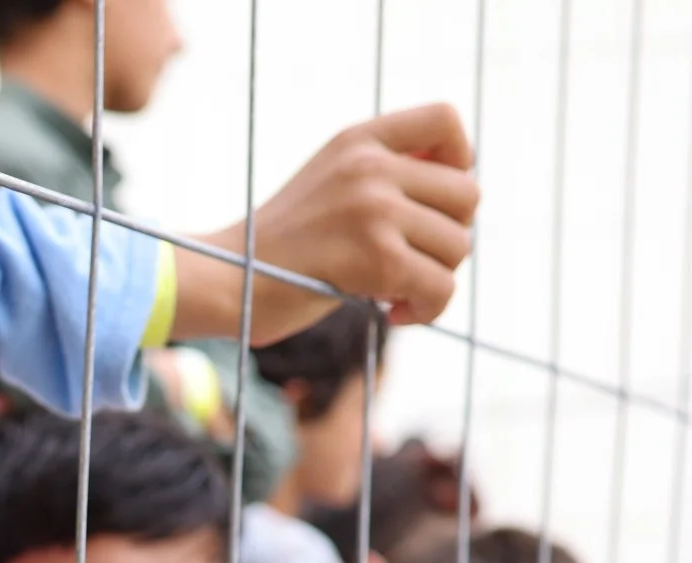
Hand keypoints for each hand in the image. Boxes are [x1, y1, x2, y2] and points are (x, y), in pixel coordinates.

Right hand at [177, 104, 479, 344]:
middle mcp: (370, 165)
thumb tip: (461, 190)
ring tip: (394, 292)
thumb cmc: (276, 248)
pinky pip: (441, 287)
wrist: (223, 280)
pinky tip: (392, 313)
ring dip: (434, 279)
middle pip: (467, 195)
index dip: (461, 160)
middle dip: (448, 237)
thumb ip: (383, 175)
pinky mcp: (377, 257)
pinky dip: (426, 310)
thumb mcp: (328, 185)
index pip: (445, 120)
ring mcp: (374, 209)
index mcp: (358, 140)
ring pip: (458, 245)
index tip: (434, 201)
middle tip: (410, 262)